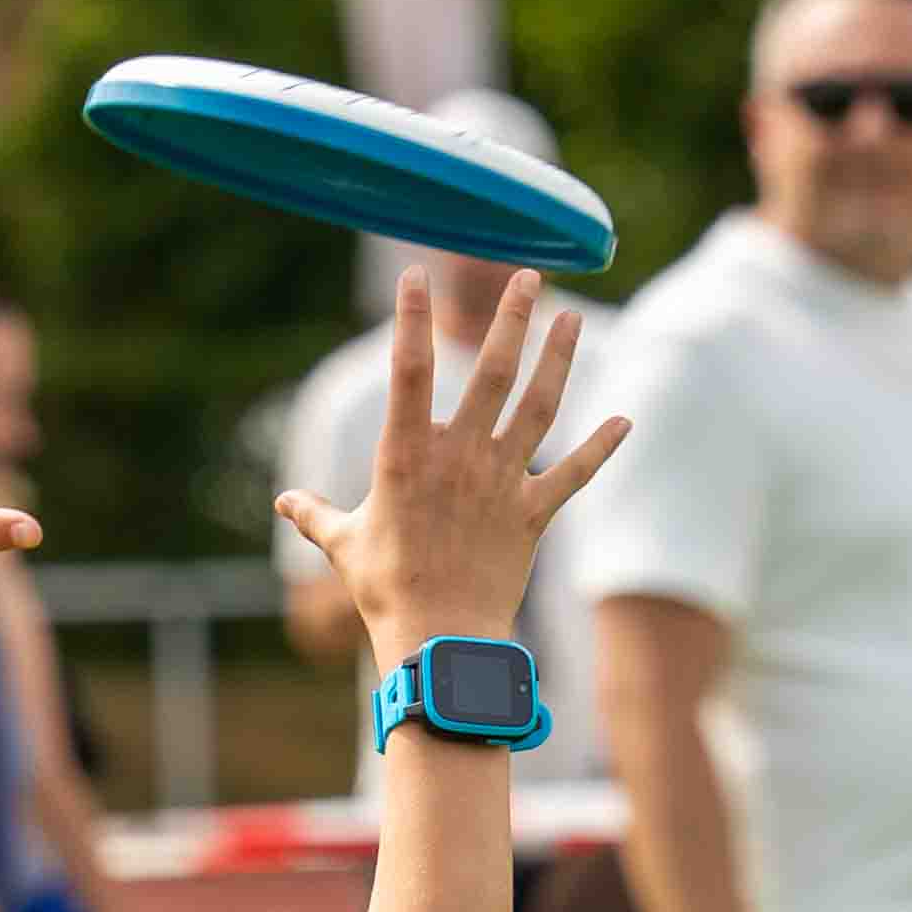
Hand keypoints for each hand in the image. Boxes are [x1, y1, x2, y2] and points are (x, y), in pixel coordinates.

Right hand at [274, 267, 624, 669]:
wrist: (438, 638)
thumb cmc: (384, 590)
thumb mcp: (343, 544)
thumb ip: (315, 514)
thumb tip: (285, 503)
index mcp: (405, 456)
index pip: (407, 371)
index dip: (411, 320)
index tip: (416, 274)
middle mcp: (459, 457)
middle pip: (491, 373)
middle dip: (511, 319)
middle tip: (528, 277)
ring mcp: (501, 482)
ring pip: (538, 407)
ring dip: (558, 360)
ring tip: (572, 318)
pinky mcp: (533, 514)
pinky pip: (573, 474)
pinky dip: (600, 447)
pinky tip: (625, 420)